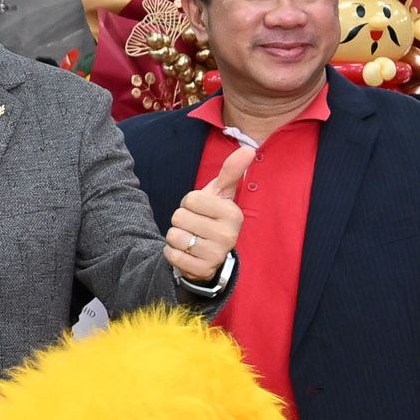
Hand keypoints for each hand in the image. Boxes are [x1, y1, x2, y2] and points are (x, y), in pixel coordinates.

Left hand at [163, 139, 250, 286]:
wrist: (209, 254)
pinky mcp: (200, 270)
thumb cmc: (212, 217)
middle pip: (179, 216)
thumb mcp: (221, 194)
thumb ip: (231, 171)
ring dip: (176, 237)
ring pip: (174, 236)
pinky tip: (186, 252)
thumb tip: (249, 148)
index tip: (201, 210)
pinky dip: (172, 252)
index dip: (190, 202)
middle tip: (195, 226)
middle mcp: (228, 236)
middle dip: (181, 220)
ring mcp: (215, 255)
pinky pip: (171, 254)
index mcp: (233, 214)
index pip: (191, 198)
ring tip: (191, 239)